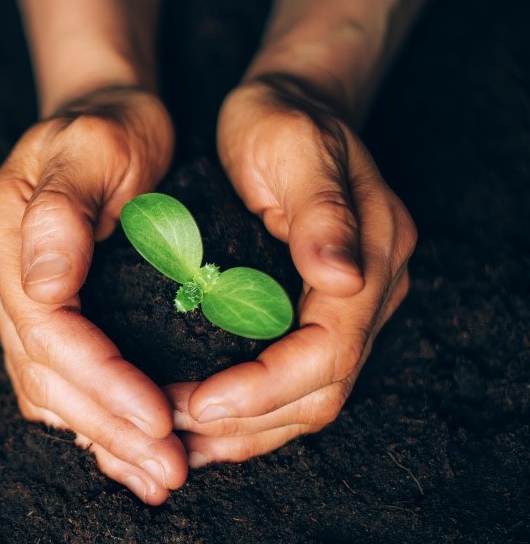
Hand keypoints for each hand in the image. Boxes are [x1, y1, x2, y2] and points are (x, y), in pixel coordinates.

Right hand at [0, 86, 185, 503]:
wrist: (103, 115)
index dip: (102, 380)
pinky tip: (125, 454)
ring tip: (156, 477)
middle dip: (107, 426)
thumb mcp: (97, 144)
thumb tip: (45, 291)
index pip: (46, 329)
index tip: (160, 419)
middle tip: (169, 470)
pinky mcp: (27, 312)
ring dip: (100, 438)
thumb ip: (65, 212)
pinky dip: (89, 421)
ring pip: (42, 387)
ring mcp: (3, 295)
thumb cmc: (112, 124)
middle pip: (41, 371)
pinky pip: (50, 379)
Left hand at [169, 74, 417, 465]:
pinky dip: (245, 411)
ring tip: (175, 442)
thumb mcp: (294, 147)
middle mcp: (369, 296)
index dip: (262, 390)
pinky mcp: (316, 314)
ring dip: (242, 432)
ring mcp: (348, 310)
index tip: (197, 404)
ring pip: (306, 401)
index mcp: (373, 260)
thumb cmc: (282, 118)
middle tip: (170, 432)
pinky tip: (196, 420)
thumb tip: (343, 282)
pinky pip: (289, 383)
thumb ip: (321, 213)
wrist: (291, 101)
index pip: (327, 356)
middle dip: (245, 424)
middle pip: (319, 394)